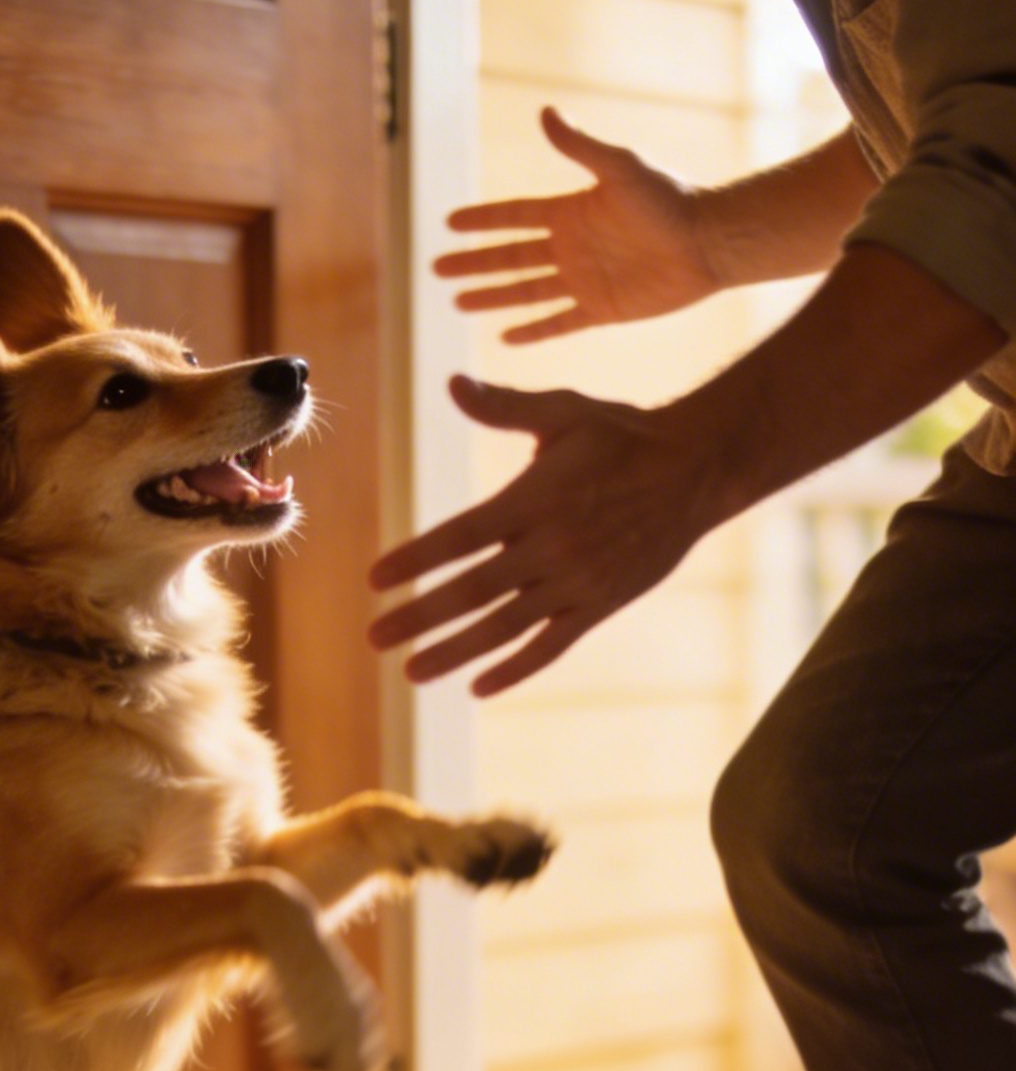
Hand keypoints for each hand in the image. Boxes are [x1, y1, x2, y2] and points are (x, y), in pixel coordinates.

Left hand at [369, 376, 724, 694]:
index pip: (461, 536)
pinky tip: (478, 686)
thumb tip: (452, 384)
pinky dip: (516, 668)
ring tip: (411, 671)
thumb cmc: (622, 434)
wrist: (697, 469)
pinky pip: (552, 645)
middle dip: (420, 616)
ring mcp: (577, 582)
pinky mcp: (600, 605)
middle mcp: (552, 546)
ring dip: (455, 652)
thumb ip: (503, 407)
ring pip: (506, 627)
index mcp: (534, 498)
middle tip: (373, 637)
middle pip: (473, 590)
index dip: (416, 559)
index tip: (374, 581)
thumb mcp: (563, 411)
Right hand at [434, 108, 716, 343]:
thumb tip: (545, 112)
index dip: (483, 220)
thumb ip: (580, 147)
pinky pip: (559, 322)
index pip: (514, 216)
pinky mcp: (603, 309)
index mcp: (570, 211)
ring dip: (492, 297)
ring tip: (458, 302)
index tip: (450, 223)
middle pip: (509, 257)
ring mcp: (584, 280)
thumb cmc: (670, 199)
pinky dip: (533, 331)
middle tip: (437, 269)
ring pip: (526, 292)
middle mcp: (572, 246)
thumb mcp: (620, 167)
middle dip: (473, 263)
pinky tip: (505, 337)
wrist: (709, 241)